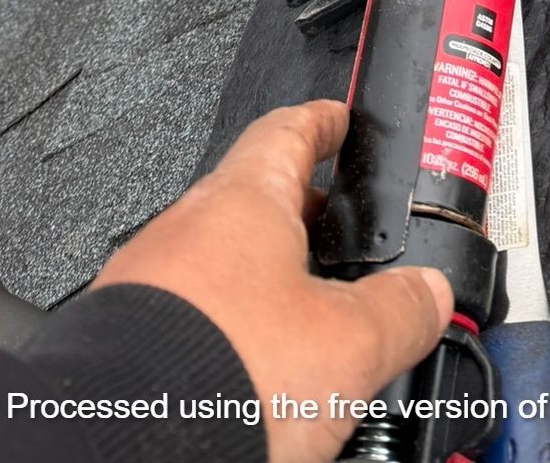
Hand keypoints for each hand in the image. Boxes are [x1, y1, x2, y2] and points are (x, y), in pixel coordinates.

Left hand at [95, 100, 451, 462]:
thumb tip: (430, 295)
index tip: (336, 119)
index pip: (287, 130)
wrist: (123, 445)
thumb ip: (400, 309)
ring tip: (298, 324)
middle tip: (337, 237)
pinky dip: (224, 331)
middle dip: (299, 220)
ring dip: (258, 283)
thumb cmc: (220, 374)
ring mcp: (143, 286)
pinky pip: (185, 317)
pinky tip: (247, 369)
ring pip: (215, 265)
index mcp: (243, 200)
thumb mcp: (349, 343)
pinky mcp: (119, 344)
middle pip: (251, 201)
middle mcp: (183, 230)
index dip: (322, 122)